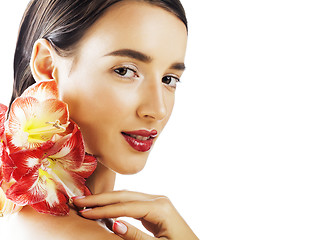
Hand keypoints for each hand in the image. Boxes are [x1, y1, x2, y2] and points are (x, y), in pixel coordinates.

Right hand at [72, 191, 197, 239]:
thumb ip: (136, 237)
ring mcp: (158, 201)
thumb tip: (114, 224)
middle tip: (78, 200)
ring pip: (127, 196)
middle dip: (101, 198)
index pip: (125, 206)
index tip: (84, 212)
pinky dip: (117, 204)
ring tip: (87, 202)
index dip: (103, 210)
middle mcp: (159, 200)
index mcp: (160, 208)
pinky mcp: (156, 206)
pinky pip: (133, 202)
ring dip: (107, 199)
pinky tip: (105, 206)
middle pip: (124, 195)